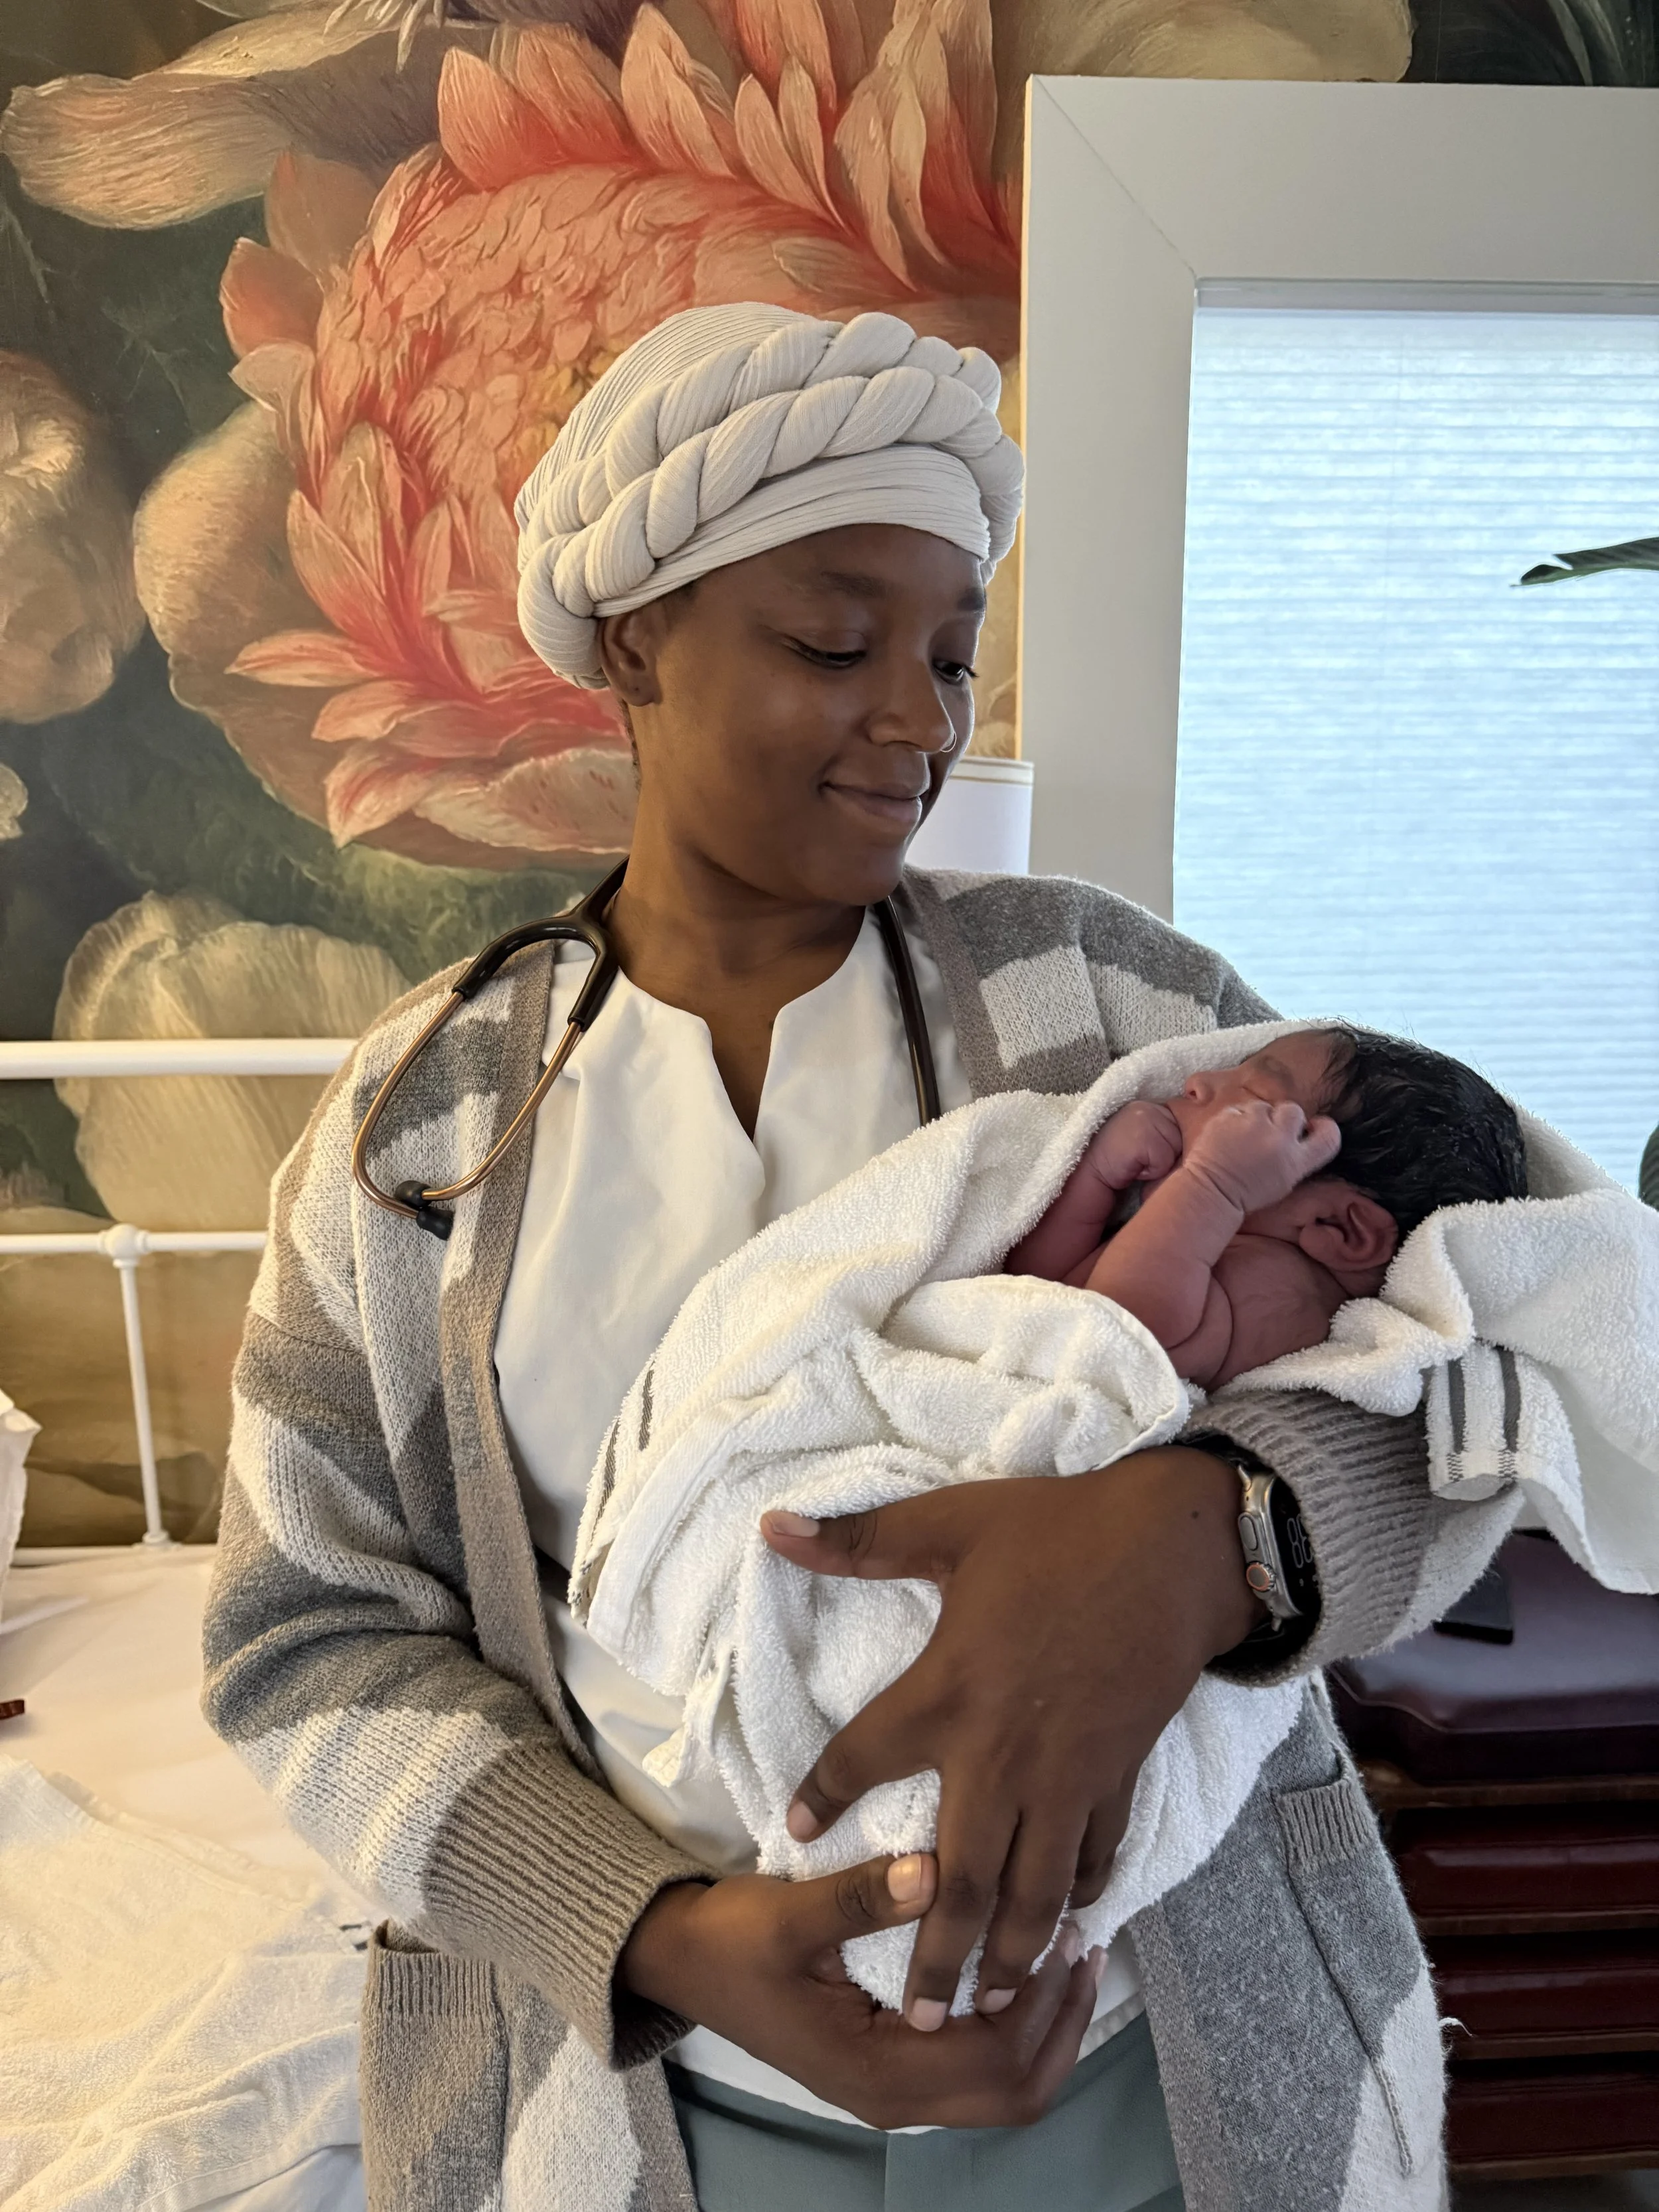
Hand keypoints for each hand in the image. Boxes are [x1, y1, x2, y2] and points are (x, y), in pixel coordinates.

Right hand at [619, 1853, 1102, 2129]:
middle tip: (1084, 1945)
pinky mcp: (890, 2063)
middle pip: (1015, 2091)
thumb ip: (864, 1899)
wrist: (678, 1962)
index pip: (995, 2061)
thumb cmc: (731, 1942)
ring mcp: (892, 2088)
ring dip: (1044, 2027)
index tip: (1065, 1932)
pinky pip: (977, 2067)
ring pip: (1002, 2087)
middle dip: (1061, 2023)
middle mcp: (893, 2097)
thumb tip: (937, 1872)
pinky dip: (1014, 2027)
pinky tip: (1021, 1966)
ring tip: (1068, 1954)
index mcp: (876, 2072)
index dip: (1042, 2003)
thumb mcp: (789, 1915)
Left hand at [762, 1448, 1262, 2029]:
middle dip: (935, 1958)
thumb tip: (772, 1525)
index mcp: (946, 1692)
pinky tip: (1064, 1927)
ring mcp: (1065, 1777)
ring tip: (986, 2003)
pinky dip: (1077, 1898)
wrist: (1173, 1550)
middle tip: (914, 2022)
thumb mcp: (951, 1524)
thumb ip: (859, 1540)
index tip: (796, 1834)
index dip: (824, 1797)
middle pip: (956, 1881)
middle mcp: (1000, 1755)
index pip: (862, 1758)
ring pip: (1030, 1892)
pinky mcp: (1117, 1777)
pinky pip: (1093, 1857)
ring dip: (1007, 1954)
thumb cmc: (1057, 1532)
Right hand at [1080, 1098, 1183, 1192]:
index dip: (1172, 1146)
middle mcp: (1152, 1107)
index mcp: (1155, 1106)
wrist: (1090, 1172)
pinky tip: (1133, 1166)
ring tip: (1137, 1161)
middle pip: (1185, 1138)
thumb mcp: (1147, 1138)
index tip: (1150, 1152)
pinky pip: (1164, 1161)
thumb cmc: (1122, 1161)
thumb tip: (1198, 1143)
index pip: (1187, 1125)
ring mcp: (1146, 1118)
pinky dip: (1151, 1171)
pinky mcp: (1142, 1135)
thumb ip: (1168, 1132)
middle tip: (1142, 1157)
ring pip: (1177, 1150)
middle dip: (1167, 1154)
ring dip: (1159, 1163)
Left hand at [1182, 1099, 1339, 1215]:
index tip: (1313, 1128)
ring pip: (1265, 1106)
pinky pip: (1240, 1109)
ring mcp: (1252, 1125)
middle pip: (1295, 1111)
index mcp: (1295, 1162)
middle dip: (1285, 1118)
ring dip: (1258, 1117)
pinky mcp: (1229, 1116)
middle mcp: (1278, 1139)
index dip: (1325, 1127)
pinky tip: (1229, 1136)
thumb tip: (1304, 1134)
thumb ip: (1297, 1156)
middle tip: (1271, 1132)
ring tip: (1245, 1136)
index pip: (1329, 1136)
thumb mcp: (1284, 1181)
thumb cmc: (1247, 1192)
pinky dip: (1236, 1119)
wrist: (1211, 1191)